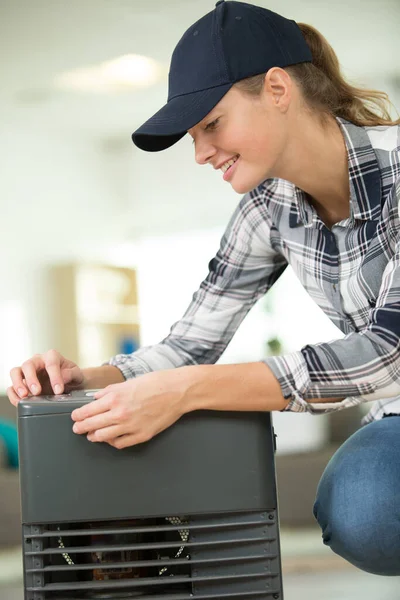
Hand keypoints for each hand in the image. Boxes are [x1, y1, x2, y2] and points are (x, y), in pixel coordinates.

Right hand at [8, 349, 84, 405]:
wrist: (70, 384)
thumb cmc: (72, 376)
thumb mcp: (77, 374)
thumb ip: (71, 374)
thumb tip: (62, 378)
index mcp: (52, 356)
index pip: (50, 363)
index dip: (54, 377)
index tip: (58, 390)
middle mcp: (37, 361)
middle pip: (28, 365)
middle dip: (31, 379)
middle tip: (37, 392)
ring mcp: (28, 372)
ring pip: (15, 372)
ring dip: (18, 384)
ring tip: (24, 396)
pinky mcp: (22, 383)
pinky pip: (12, 386)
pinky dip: (13, 394)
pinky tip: (20, 402)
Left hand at [71, 369, 190, 448]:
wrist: (177, 391)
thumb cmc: (156, 383)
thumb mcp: (129, 382)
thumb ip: (110, 391)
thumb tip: (97, 398)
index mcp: (115, 398)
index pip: (88, 410)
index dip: (78, 415)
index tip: (75, 417)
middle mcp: (120, 413)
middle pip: (92, 425)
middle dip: (81, 427)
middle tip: (77, 428)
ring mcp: (131, 426)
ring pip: (104, 437)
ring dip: (94, 436)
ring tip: (91, 435)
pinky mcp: (141, 435)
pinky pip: (120, 443)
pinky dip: (113, 442)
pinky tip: (110, 439)